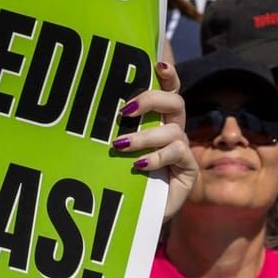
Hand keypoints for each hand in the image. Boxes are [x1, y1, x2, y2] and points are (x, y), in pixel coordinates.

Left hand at [115, 61, 194, 219]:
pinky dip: (156, 156)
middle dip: (151, 99)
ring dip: (144, 135)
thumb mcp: (114, 148)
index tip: (157, 63)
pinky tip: (139, 164)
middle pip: (175, 101)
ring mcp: (182, 149)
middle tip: (125, 110)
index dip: (167, 74)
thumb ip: (113, 127)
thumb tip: (89, 105)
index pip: (167, 89)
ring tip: (120, 145)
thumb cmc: (121, 177)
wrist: (133, 214)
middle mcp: (172, 129)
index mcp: (157, 119)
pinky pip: (177, 152)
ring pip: (172, 129)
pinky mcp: (188, 169)